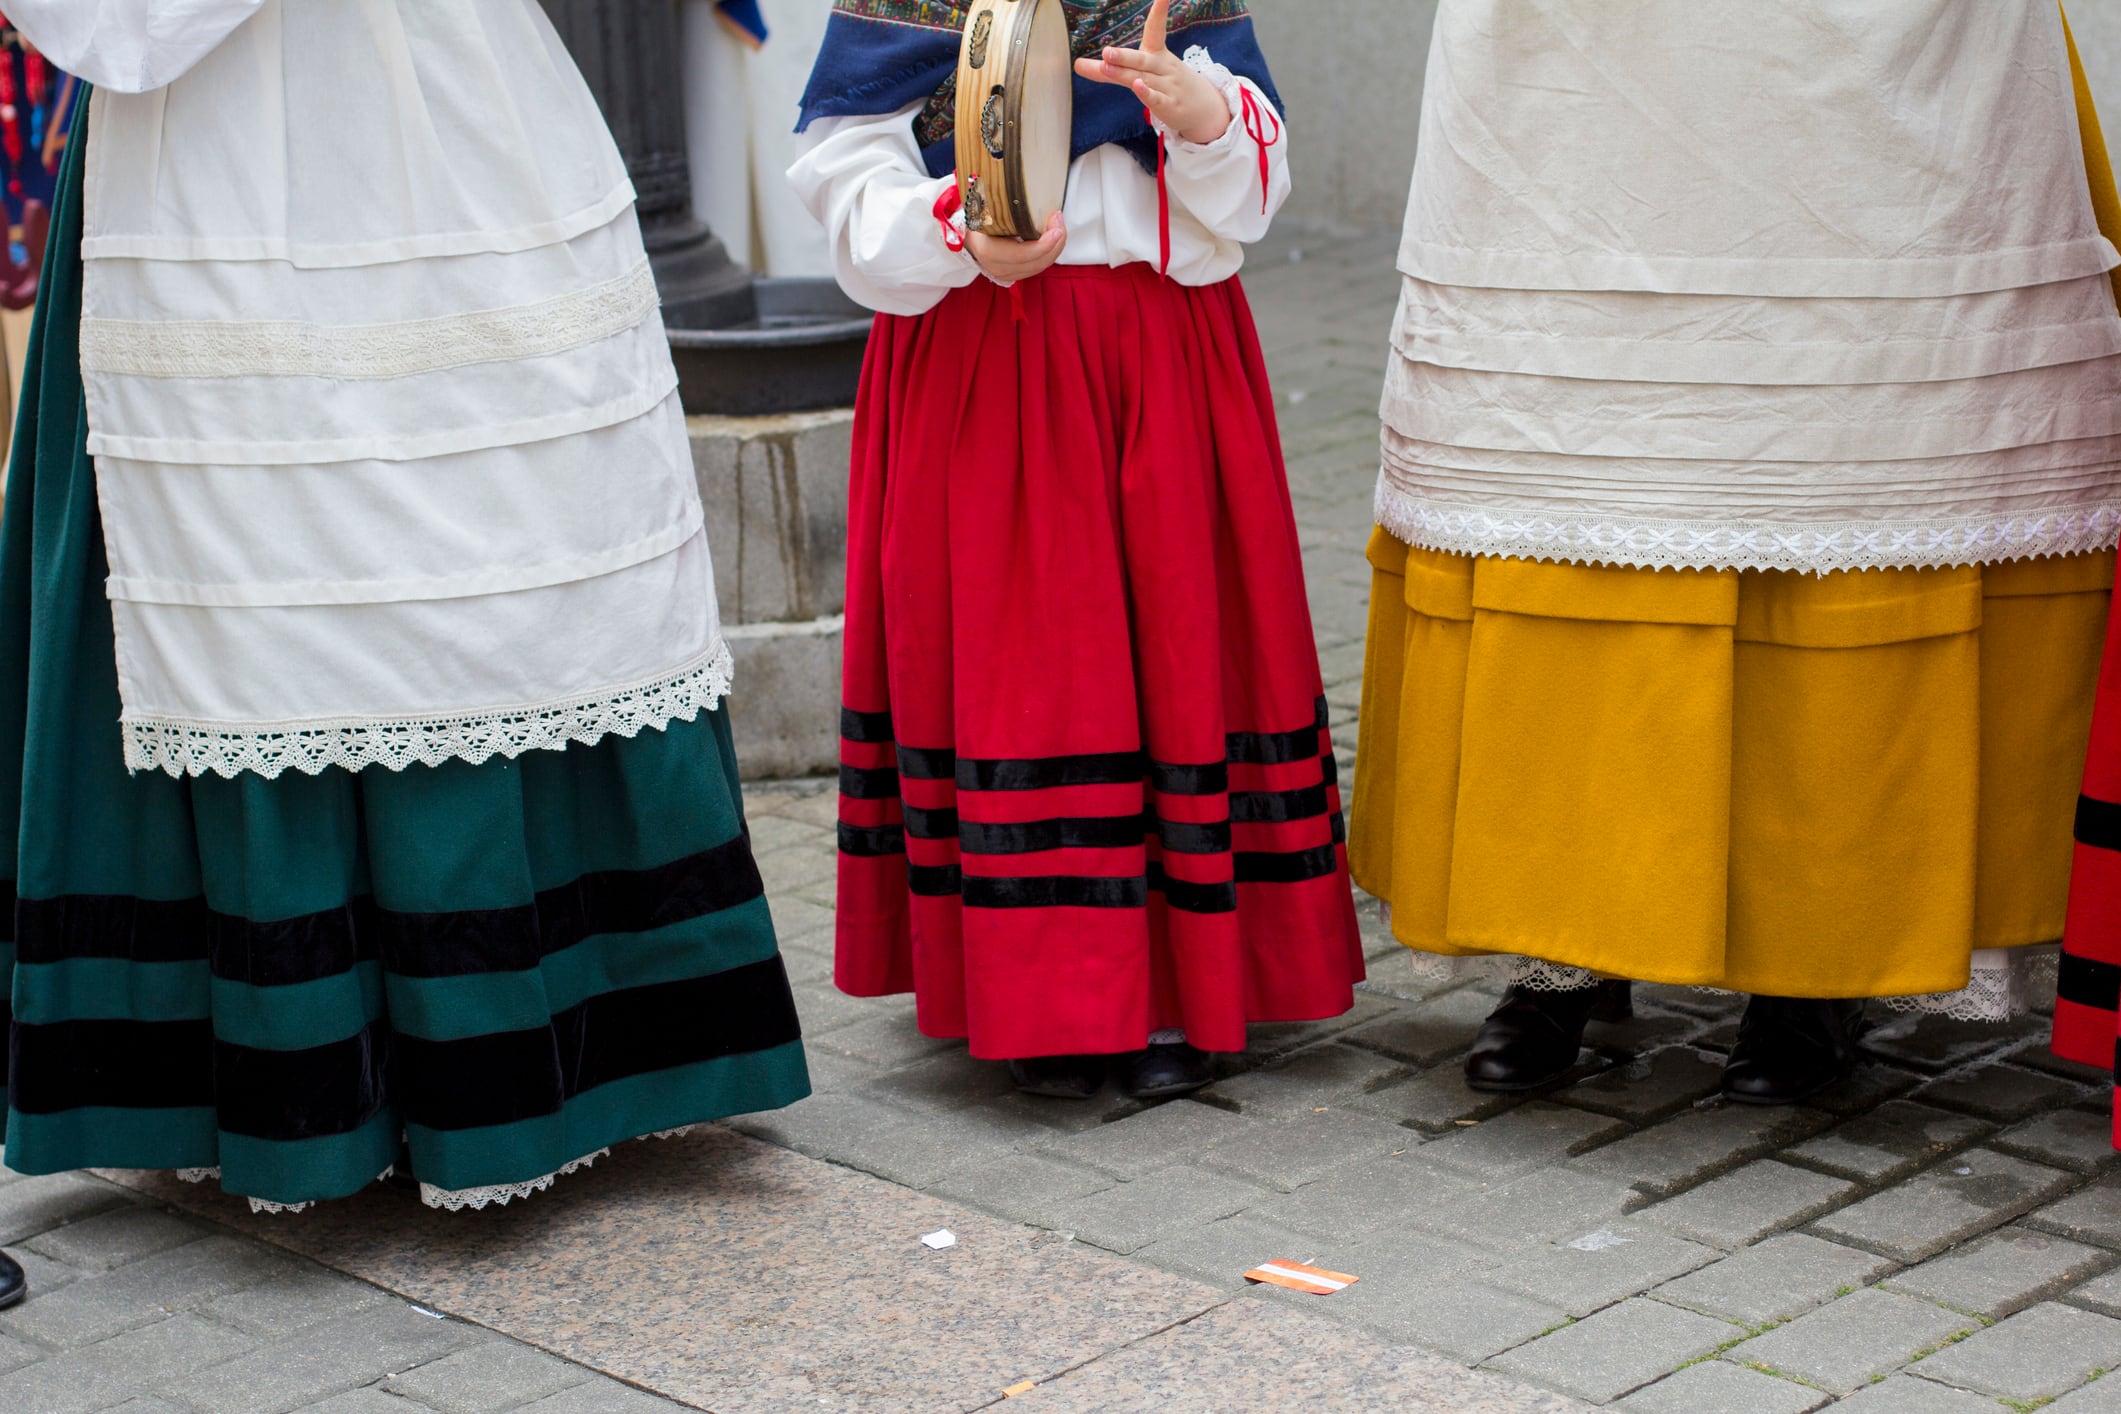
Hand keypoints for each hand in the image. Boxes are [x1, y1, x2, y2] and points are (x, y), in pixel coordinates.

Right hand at [967, 211, 1066, 281]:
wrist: (965, 236)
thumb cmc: (974, 219)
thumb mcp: (981, 208)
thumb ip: (997, 202)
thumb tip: (1015, 183)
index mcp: (988, 251)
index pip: (1022, 254)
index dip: (1044, 243)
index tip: (1056, 226)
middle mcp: (998, 267)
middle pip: (1036, 262)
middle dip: (1055, 242)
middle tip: (1059, 221)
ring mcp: (1008, 273)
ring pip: (1040, 266)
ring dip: (1055, 247)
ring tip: (1059, 226)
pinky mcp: (1016, 274)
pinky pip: (1039, 266)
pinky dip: (1050, 252)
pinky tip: (1053, 238)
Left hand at [1072, 0, 1230, 144]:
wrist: (1204, 108)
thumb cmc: (1167, 83)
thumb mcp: (1142, 71)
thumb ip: (1108, 71)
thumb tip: (1076, 65)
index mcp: (1156, 54)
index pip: (1156, 30)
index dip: (1158, 12)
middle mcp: (1161, 66)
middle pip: (1140, 59)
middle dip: (1123, 55)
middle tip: (1106, 51)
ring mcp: (1166, 86)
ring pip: (1143, 77)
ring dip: (1125, 72)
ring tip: (1107, 65)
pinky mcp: (1169, 105)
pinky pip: (1156, 98)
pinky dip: (1147, 92)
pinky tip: (1138, 86)